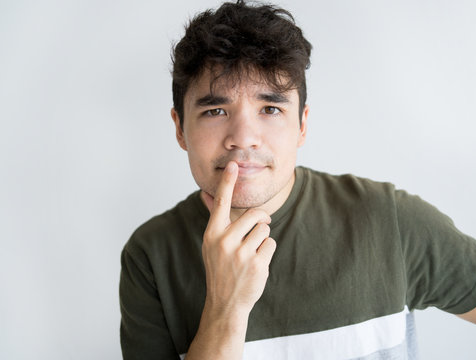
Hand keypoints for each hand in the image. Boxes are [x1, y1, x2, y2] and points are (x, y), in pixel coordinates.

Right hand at [200, 161, 276, 316]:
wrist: (225, 302)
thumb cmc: (221, 268)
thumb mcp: (211, 243)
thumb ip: (215, 218)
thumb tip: (205, 194)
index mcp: (212, 233)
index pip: (221, 203)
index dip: (228, 182)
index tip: (234, 165)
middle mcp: (224, 241)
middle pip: (254, 214)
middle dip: (261, 219)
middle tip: (258, 229)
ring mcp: (240, 253)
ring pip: (265, 229)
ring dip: (263, 238)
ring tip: (251, 253)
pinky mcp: (256, 264)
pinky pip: (271, 243)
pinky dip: (267, 251)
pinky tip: (257, 263)